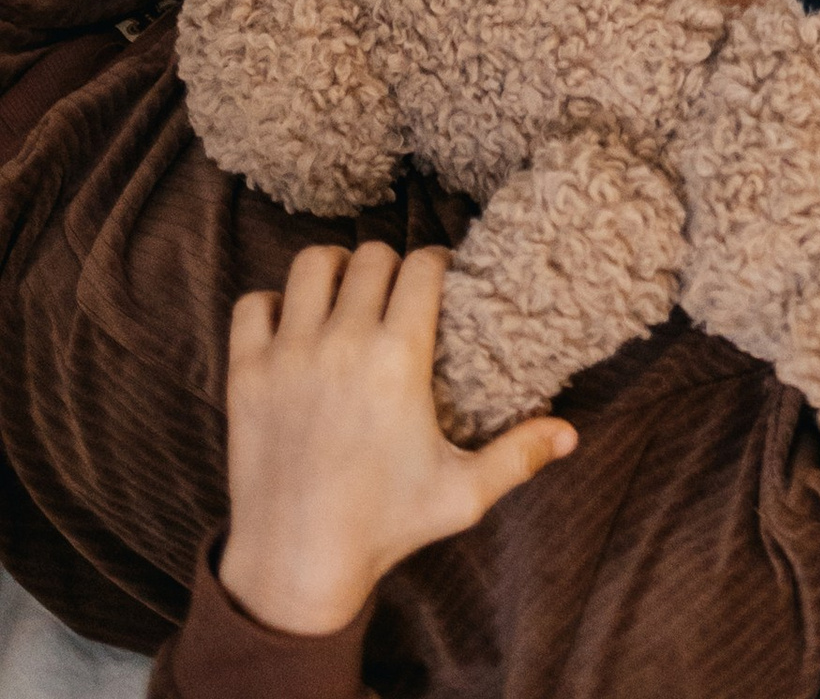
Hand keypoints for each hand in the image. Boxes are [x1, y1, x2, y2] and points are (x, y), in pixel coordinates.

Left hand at [218, 246, 573, 638]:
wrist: (297, 566)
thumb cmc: (385, 527)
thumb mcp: (462, 494)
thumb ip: (519, 457)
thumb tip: (571, 432)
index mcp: (399, 359)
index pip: (422, 265)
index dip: (438, 266)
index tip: (440, 284)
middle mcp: (343, 344)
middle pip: (373, 255)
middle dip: (391, 267)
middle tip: (397, 296)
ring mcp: (288, 356)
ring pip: (313, 264)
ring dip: (334, 271)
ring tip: (347, 296)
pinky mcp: (245, 374)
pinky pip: (254, 303)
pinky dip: (272, 304)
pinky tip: (293, 327)